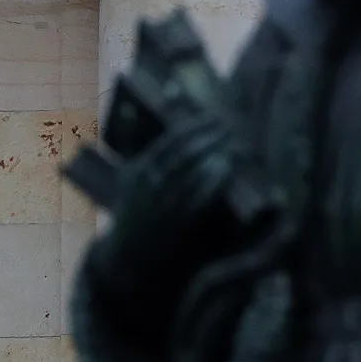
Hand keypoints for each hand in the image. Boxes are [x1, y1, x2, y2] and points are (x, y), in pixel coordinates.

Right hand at [91, 110, 240, 281]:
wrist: (130, 255)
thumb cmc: (131, 206)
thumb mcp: (125, 174)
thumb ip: (130, 140)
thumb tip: (131, 107)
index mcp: (138, 171)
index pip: (169, 141)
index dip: (194, 126)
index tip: (214, 115)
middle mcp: (150, 186)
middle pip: (185, 154)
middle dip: (209, 137)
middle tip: (230, 125)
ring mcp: (165, 205)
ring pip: (194, 174)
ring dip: (216, 155)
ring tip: (235, 141)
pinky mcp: (180, 222)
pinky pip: (201, 197)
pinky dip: (215, 180)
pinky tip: (228, 167)